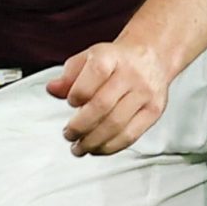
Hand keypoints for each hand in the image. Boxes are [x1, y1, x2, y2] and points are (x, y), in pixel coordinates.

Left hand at [49, 41, 171, 156]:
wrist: (151, 57)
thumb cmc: (115, 61)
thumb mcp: (88, 59)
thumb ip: (68, 75)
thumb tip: (52, 89)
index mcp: (111, 57)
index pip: (94, 74)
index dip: (77, 94)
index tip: (71, 103)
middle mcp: (131, 74)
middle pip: (103, 105)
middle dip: (80, 126)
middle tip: (69, 135)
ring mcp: (145, 93)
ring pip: (116, 124)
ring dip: (93, 142)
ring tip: (80, 147)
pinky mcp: (154, 110)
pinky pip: (130, 135)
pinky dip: (110, 147)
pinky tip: (98, 148)